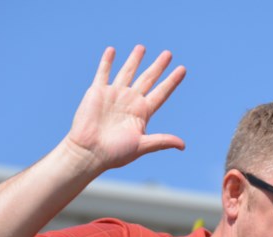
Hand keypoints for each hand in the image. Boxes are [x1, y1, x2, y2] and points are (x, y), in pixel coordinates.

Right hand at [64, 45, 186, 170]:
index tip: (182, 69)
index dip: (172, 81)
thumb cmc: (115, 153)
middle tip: (168, 54)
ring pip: (127, 72)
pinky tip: (112, 50)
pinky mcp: (97, 92)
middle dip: (158, 66)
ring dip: (134, 59)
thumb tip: (183, 145)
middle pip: (147, 79)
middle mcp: (130, 101)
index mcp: (142, 113)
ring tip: (142, 47)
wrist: (89, 152)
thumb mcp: (141, 146)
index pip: (161, 92)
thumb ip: (161, 141)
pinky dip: (106, 62)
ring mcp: (114, 95)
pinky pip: (103, 73)